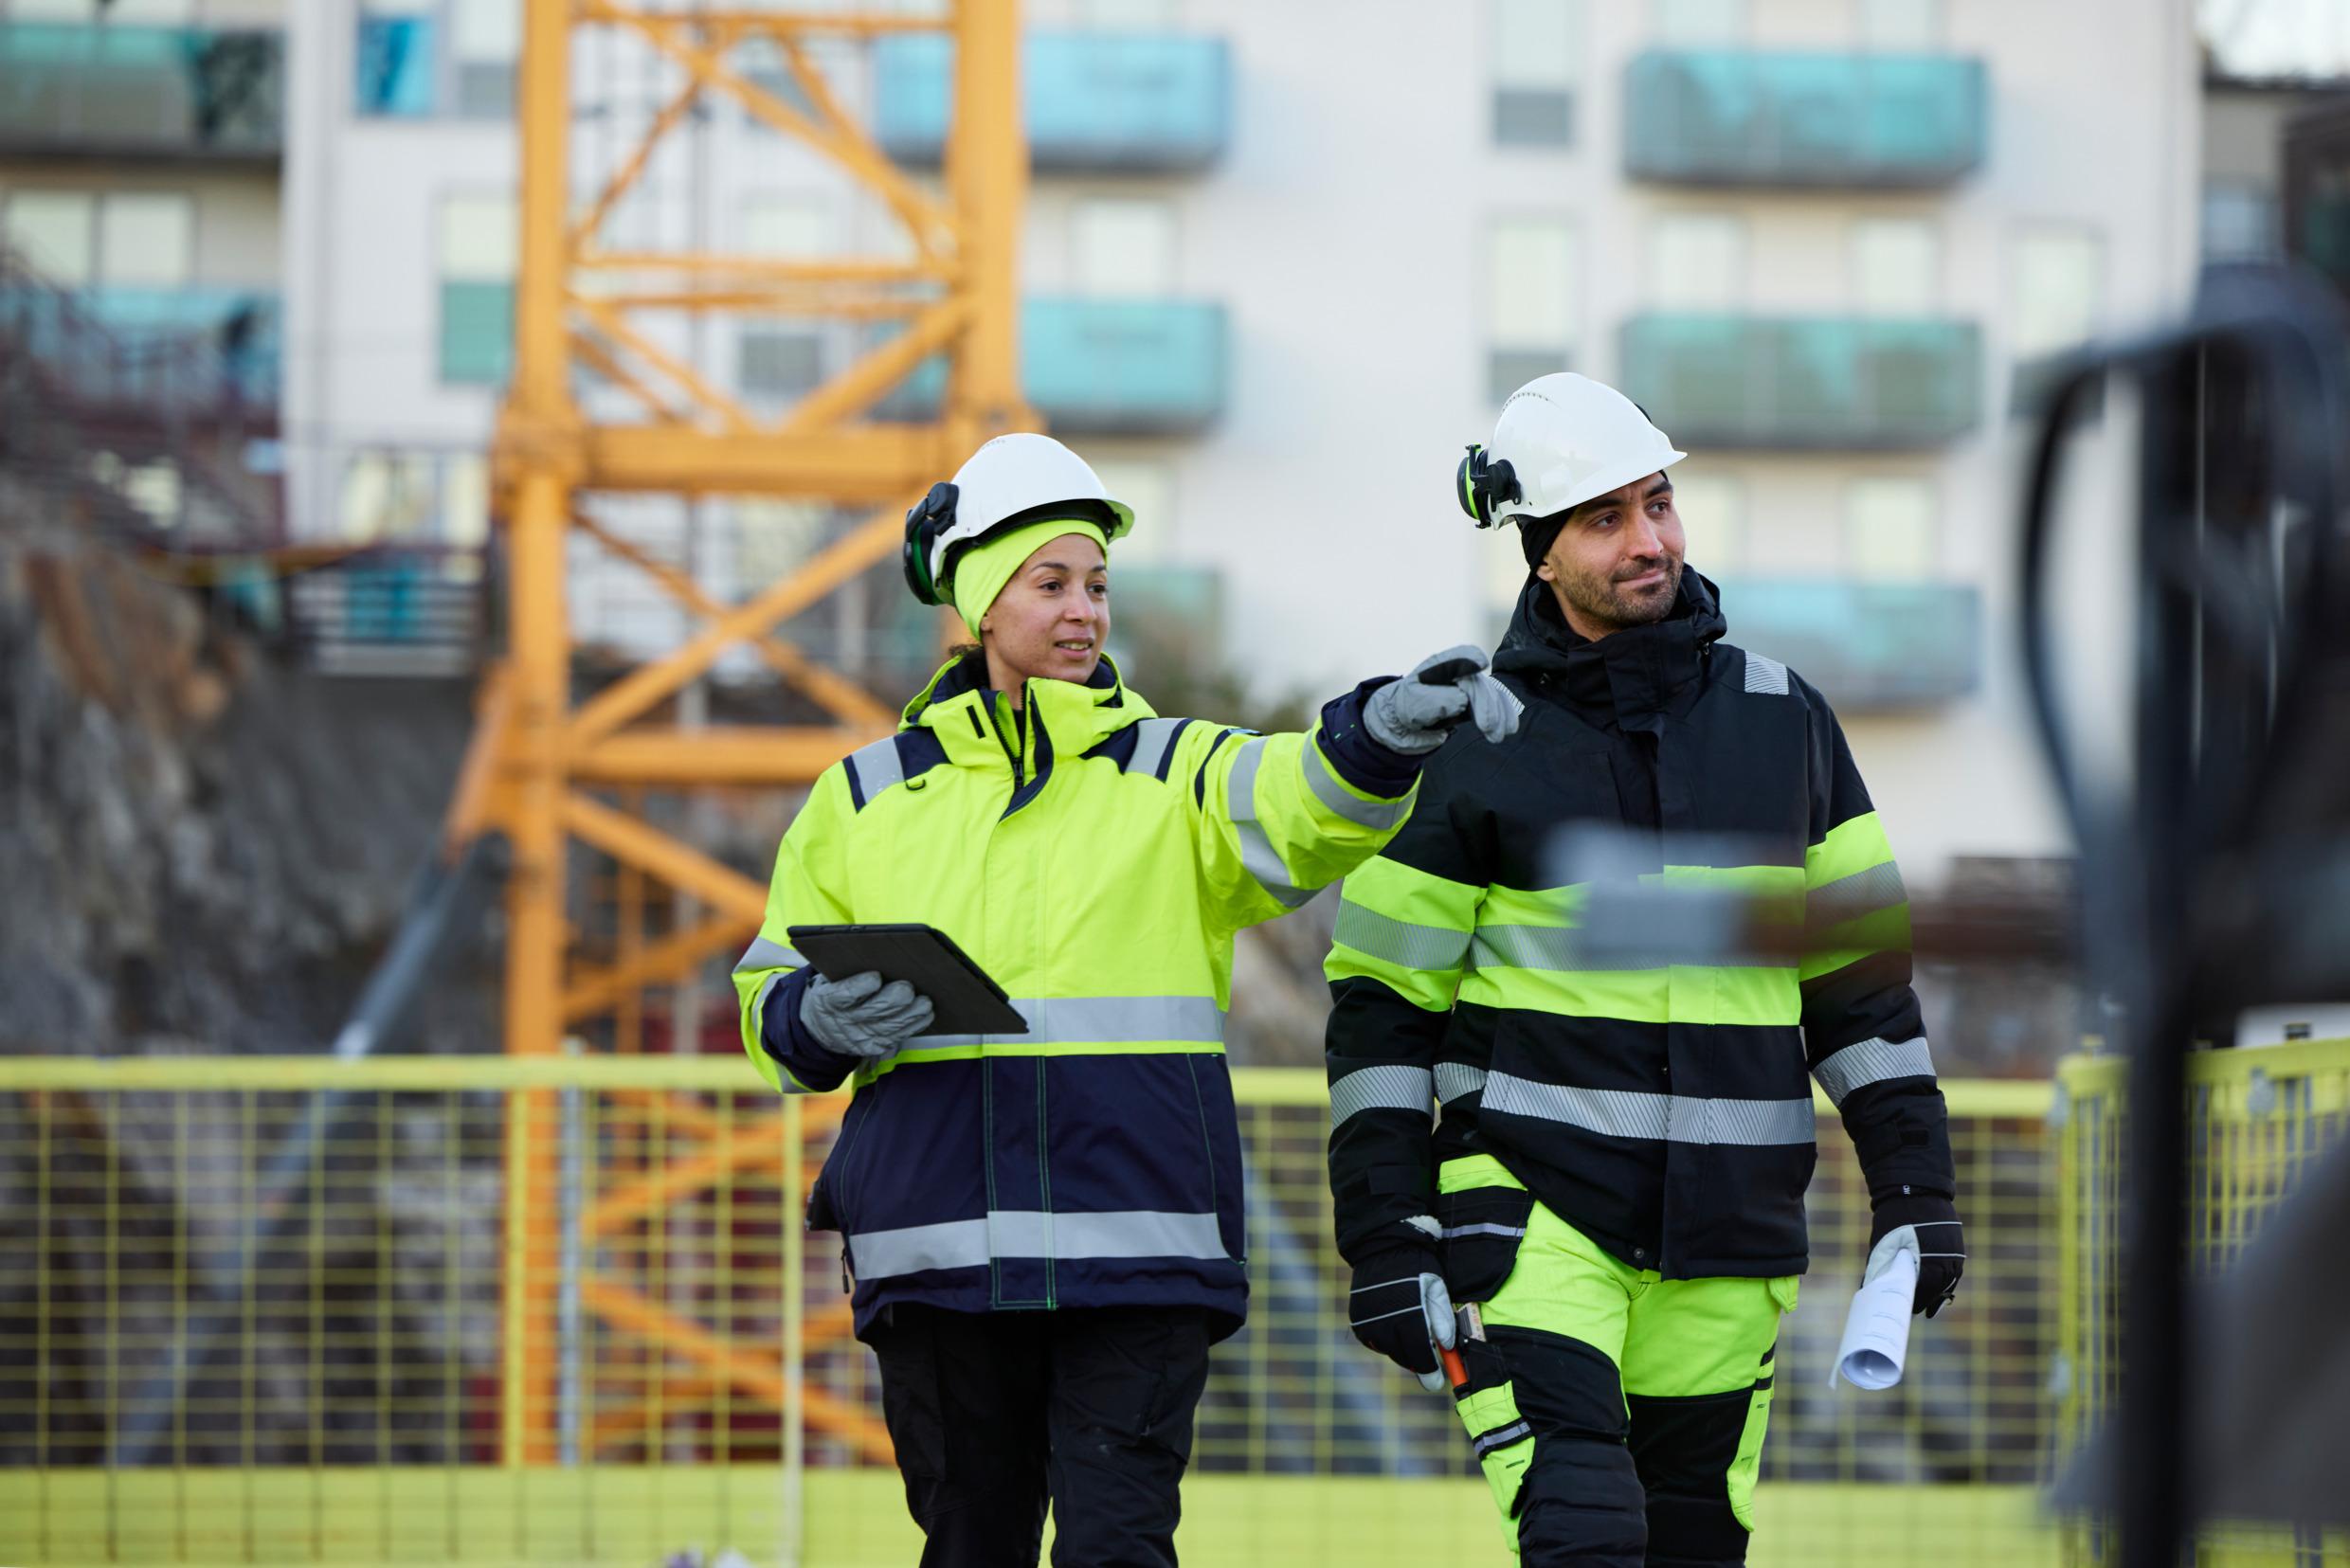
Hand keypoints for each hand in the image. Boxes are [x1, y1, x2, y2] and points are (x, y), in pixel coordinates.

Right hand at [799, 971, 933, 1060]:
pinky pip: (897, 1037)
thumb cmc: (836, 990)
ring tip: (925, 1001)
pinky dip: (914, 1025)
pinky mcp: (874, 1047)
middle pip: (872, 1011)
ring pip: (890, 1026)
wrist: (824, 1025)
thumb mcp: (831, 978)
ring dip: (911, 1014)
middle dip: (893, 1000)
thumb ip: (848, 967)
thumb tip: (880, 951)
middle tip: (908, 988)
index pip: (843, 994)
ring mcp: (859, 1037)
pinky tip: (925, 1014)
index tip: (876, 976)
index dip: (860, 987)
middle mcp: (844, 1021)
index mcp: (828, 999)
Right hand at [1347, 1226, 1456, 1391]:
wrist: (1381, 1246)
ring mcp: (1368, 1325)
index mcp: (1408, 1318)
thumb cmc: (1416, 1266)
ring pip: (1389, 1351)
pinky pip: (1374, 1341)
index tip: (1437, 1383)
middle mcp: (1385, 1326)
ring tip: (1410, 1329)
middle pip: (1405, 1358)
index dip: (1430, 1373)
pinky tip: (1394, 1323)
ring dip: (1402, 1348)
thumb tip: (1446, 1348)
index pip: (1421, 1358)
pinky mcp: (1357, 1323)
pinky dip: (1386, 1339)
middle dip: (1419, 1360)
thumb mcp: (1436, 1289)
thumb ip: (1443, 1320)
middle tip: (1429, 1354)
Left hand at [1363, 645, 1522, 753]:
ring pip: (1492, 694)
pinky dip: (1504, 715)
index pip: (1460, 657)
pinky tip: (1509, 728)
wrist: (1406, 723)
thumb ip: (1436, 700)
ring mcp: (1470, 685)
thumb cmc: (1408, 708)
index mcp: (1440, 665)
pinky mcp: (1477, 701)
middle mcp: (1459, 671)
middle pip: (1478, 682)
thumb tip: (1463, 700)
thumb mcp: (1414, 704)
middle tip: (1488, 727)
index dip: (1471, 660)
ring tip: (1497, 736)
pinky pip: (1496, 703)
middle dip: (1487, 704)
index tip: (1481, 664)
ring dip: (1498, 714)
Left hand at [1869, 1191, 1964, 1316]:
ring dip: (1937, 1290)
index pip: (1922, 1296)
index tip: (1905, 1309)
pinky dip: (1945, 1277)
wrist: (1916, 1190)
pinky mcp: (1958, 1248)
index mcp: (1928, 1266)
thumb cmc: (1894, 1219)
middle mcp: (1946, 1264)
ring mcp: (1955, 1256)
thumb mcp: (1882, 1246)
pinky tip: (1935, 1281)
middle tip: (1913, 1306)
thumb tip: (1869, 1288)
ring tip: (1926, 1298)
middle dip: (1925, 1298)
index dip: (1912, 1304)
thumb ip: (1880, 1269)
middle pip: (1937, 1292)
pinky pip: (1953, 1270)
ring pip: (1948, 1282)